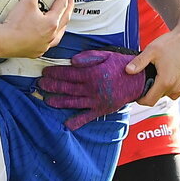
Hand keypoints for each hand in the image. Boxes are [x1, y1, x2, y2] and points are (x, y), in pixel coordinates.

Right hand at [0, 0, 72, 57]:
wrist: (3, 42)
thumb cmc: (14, 24)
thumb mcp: (27, 2)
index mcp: (51, 23)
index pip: (62, 4)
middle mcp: (51, 35)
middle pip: (65, 19)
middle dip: (69, 7)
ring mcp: (44, 45)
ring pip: (59, 34)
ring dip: (63, 24)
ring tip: (64, 17)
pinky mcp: (36, 51)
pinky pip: (48, 43)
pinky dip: (51, 37)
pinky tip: (48, 35)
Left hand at [39, 49, 155, 130]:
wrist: (139, 80)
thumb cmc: (122, 66)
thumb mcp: (107, 55)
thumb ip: (89, 57)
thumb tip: (72, 61)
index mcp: (92, 74)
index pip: (68, 74)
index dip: (55, 73)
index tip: (45, 72)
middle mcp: (92, 89)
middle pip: (67, 88)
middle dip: (52, 86)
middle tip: (40, 85)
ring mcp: (96, 101)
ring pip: (73, 102)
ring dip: (58, 102)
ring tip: (46, 100)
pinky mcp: (102, 110)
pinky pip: (87, 117)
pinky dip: (76, 122)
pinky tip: (66, 125)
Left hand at [134, 19, 179, 106]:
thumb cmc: (172, 42)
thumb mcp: (152, 50)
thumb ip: (139, 62)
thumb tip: (127, 71)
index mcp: (165, 82)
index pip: (150, 101)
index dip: (141, 100)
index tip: (136, 94)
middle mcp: (176, 87)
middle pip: (158, 97)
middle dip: (151, 92)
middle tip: (146, 80)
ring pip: (169, 95)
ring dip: (162, 90)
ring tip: (157, 77)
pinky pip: (178, 91)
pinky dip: (172, 88)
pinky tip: (168, 76)